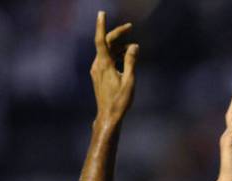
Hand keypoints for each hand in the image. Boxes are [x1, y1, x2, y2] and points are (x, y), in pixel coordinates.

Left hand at [90, 11, 137, 125]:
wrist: (108, 116)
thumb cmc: (120, 100)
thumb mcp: (130, 80)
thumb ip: (131, 61)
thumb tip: (134, 46)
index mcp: (104, 64)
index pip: (102, 40)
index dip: (102, 26)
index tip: (102, 13)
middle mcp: (98, 65)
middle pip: (106, 44)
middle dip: (118, 34)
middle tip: (130, 27)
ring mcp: (97, 70)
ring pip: (107, 52)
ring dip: (119, 46)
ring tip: (133, 49)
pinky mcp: (99, 75)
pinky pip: (107, 59)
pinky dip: (116, 55)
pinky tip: (126, 59)